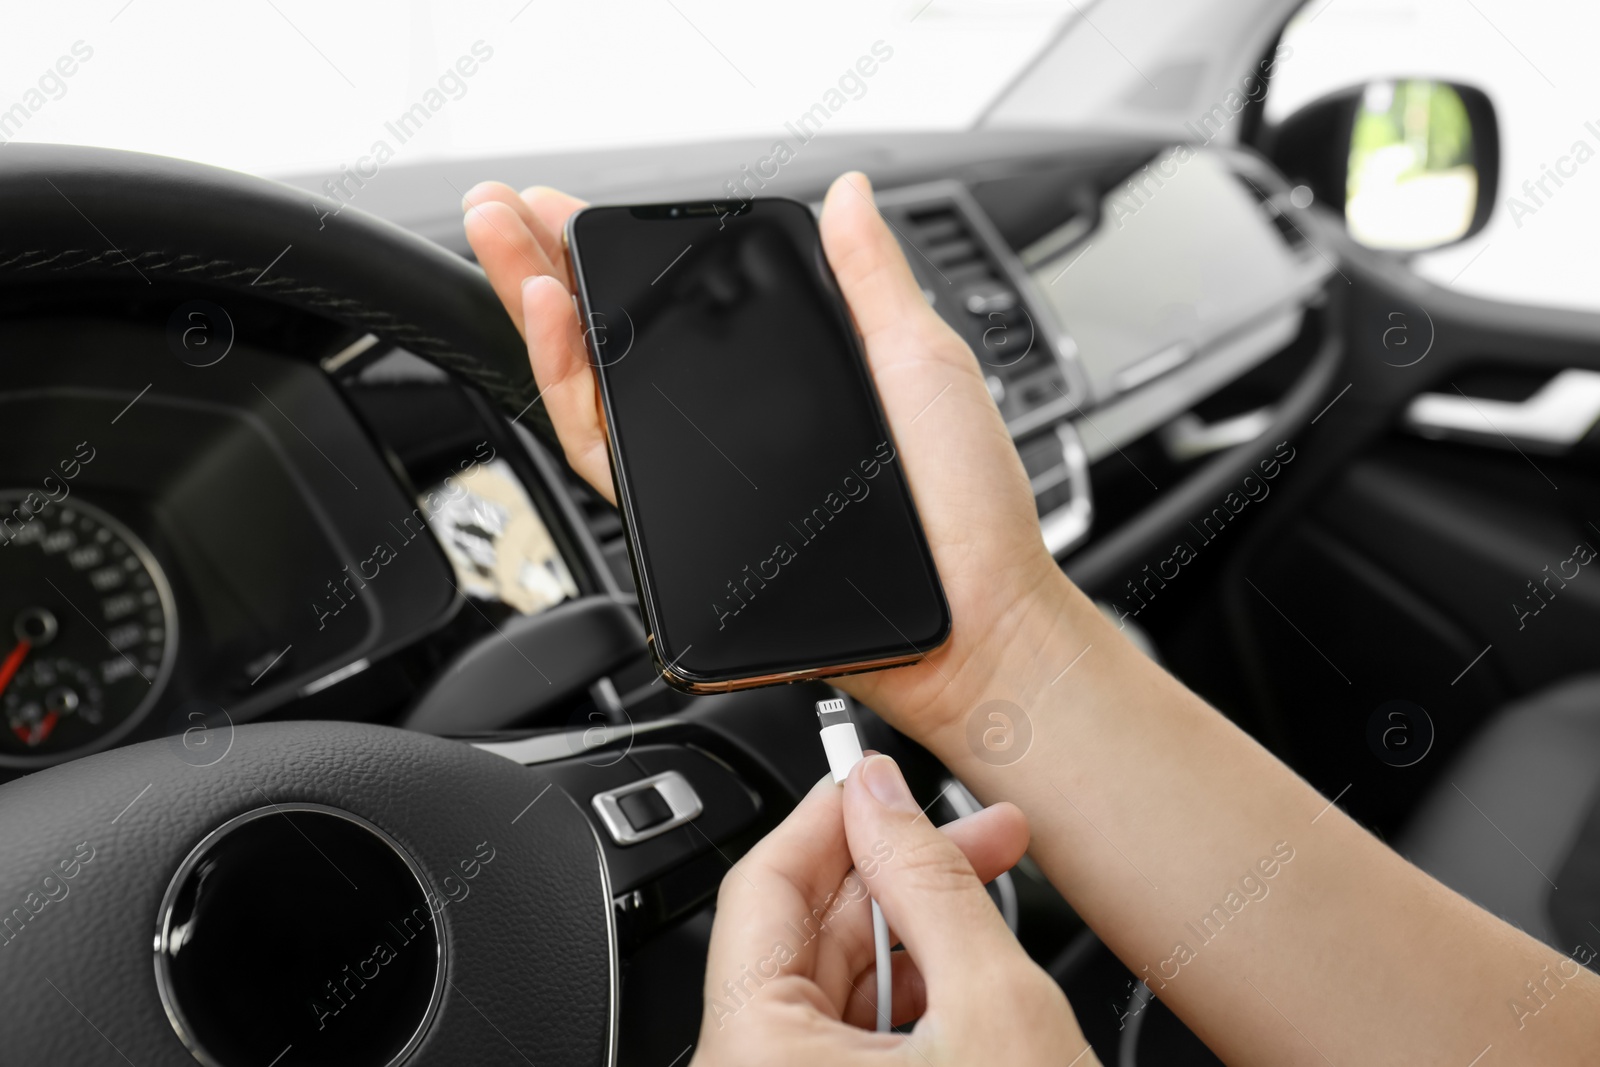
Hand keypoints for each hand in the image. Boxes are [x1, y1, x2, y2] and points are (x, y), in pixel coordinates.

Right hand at [462, 174, 1076, 745]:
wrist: (968, 617)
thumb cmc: (967, 508)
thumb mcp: (922, 360)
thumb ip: (871, 278)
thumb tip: (849, 193)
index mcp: (778, 379)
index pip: (674, 308)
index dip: (613, 257)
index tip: (569, 207)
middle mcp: (729, 429)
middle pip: (615, 343)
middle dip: (546, 270)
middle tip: (499, 211)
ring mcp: (703, 477)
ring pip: (594, 395)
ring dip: (542, 318)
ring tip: (512, 250)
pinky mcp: (687, 524)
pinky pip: (611, 457)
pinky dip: (573, 391)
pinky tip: (561, 326)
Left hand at [691, 753, 1093, 1065]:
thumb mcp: (994, 1003)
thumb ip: (932, 882)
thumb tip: (883, 795)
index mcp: (754, 1055)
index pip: (762, 885)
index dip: (832, 815)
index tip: (881, 777)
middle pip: (803, 933)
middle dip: (898, 873)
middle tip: (979, 832)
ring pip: (834, 985)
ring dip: (915, 933)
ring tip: (990, 891)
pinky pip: (852, 1038)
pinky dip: (914, 997)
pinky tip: (972, 966)